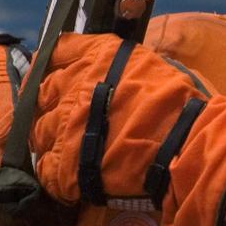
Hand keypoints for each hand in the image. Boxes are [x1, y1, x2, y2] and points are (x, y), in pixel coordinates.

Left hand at [0, 33, 225, 225]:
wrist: (188, 146)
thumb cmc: (181, 105)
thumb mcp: (153, 64)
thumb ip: (122, 63)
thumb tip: (114, 68)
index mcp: (96, 57)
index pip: (57, 50)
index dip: (55, 63)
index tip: (56, 73)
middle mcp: (72, 86)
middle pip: (41, 92)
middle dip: (51, 104)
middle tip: (69, 118)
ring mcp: (64, 127)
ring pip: (37, 132)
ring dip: (51, 140)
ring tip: (74, 150)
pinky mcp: (62, 165)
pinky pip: (45, 168)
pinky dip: (57, 172)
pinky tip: (74, 174)